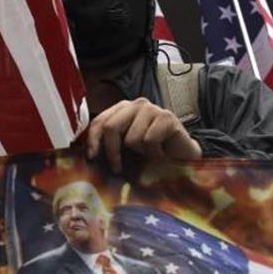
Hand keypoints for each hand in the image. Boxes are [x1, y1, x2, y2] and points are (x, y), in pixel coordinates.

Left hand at [86, 97, 201, 173]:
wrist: (183, 157)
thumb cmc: (153, 153)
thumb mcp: (127, 149)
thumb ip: (111, 145)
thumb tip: (89, 156)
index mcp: (122, 110)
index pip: (99, 121)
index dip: (93, 140)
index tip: (92, 157)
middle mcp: (136, 105)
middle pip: (111, 127)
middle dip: (112, 152)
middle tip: (118, 168)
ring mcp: (152, 109)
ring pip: (132, 138)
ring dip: (141, 153)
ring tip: (150, 153)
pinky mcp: (167, 117)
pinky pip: (149, 140)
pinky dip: (154, 153)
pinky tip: (161, 153)